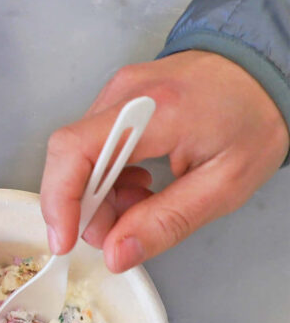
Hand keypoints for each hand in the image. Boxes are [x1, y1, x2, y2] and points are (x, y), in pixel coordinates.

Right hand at [40, 51, 288, 271]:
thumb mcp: (224, 186)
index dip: (58, 199)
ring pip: (79, 156)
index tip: (64, 240)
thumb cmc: (254, 119)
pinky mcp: (116, 98)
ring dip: (97, 195)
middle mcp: (125, 94)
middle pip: (71, 158)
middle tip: (116, 235)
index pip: (75, 151)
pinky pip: (93, 145)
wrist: (264, 70)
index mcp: (154, 111)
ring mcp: (117, 92)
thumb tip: (116, 252)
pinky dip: (105, 177)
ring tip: (139, 207)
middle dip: (84, 207)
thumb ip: (167, 221)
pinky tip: (137, 186)